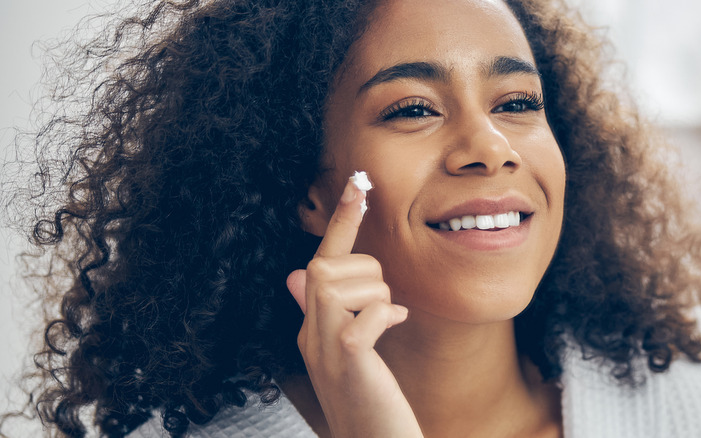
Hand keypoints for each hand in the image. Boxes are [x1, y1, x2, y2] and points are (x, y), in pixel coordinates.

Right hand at [287, 179, 423, 437]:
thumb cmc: (370, 400)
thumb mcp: (345, 351)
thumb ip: (325, 311)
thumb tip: (298, 274)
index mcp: (311, 325)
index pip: (320, 261)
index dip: (339, 220)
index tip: (357, 183)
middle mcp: (309, 332)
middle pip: (331, 266)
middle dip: (369, 276)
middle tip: (382, 311)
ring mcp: (323, 346)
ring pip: (351, 284)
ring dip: (380, 299)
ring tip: (385, 328)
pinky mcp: (346, 358)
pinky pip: (368, 312)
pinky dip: (386, 316)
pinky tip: (394, 330)